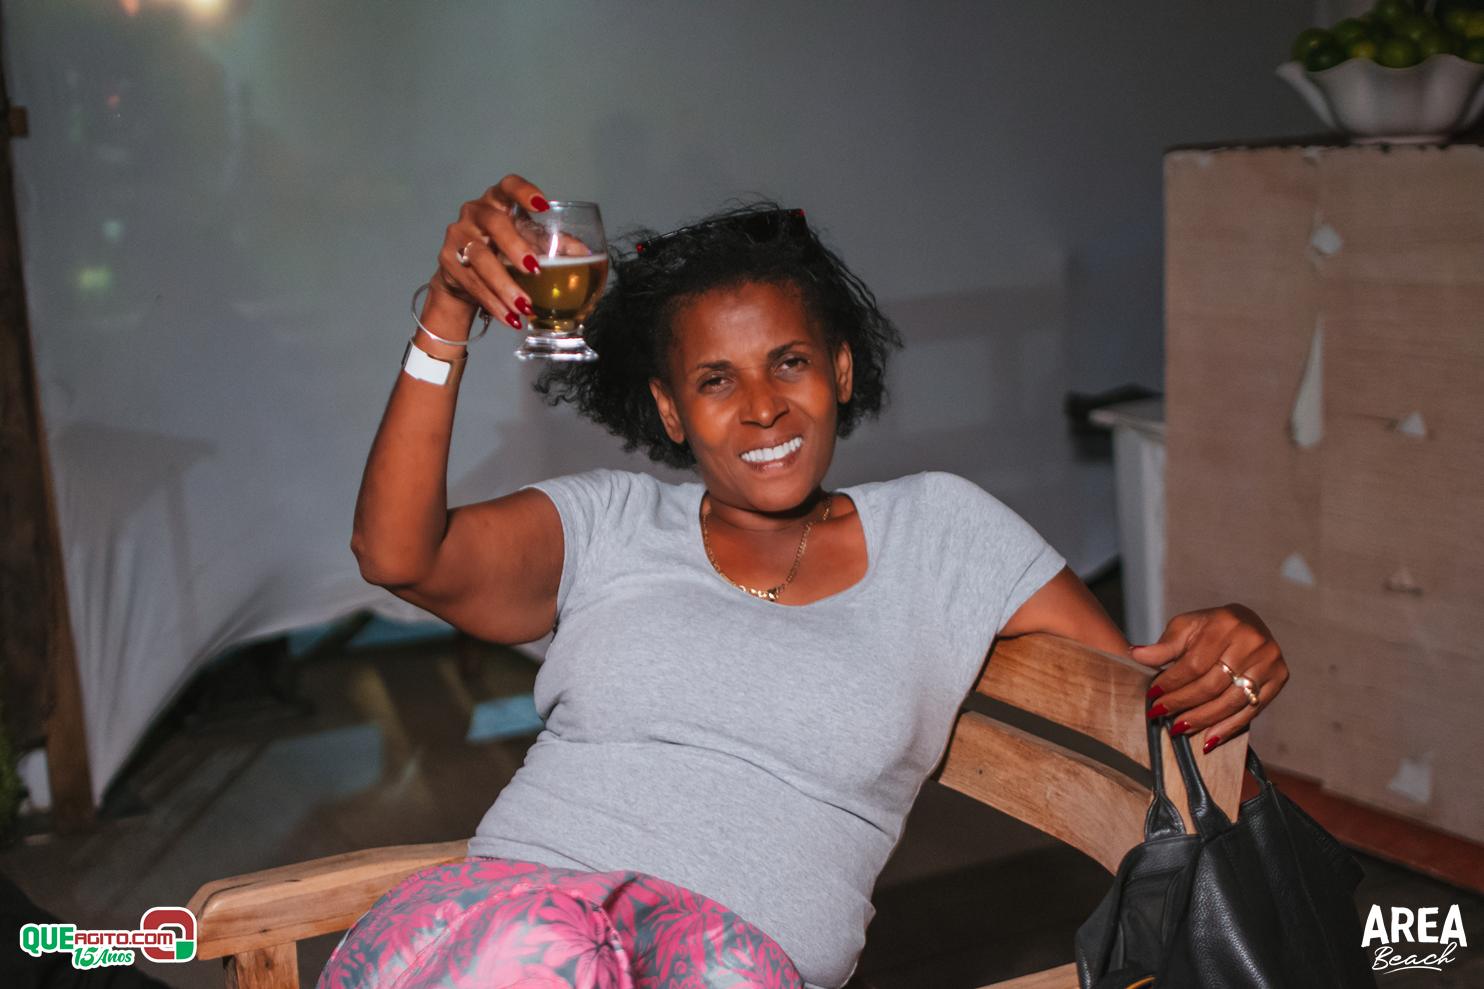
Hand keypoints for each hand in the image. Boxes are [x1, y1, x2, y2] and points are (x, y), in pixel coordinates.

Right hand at [429, 174, 550, 331]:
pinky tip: (511, 318)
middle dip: (514, 246)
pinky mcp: (449, 263)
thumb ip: (553, 245)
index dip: (523, 191)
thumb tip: (583, 254)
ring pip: (480, 259)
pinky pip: (473, 284)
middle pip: (494, 223)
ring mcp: (459, 236)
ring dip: (505, 285)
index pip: (508, 186)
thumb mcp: (527, 242)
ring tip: (526, 307)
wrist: (465, 275)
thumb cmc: (502, 250)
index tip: (542, 205)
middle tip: (534, 269)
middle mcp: (475, 213)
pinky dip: (494, 303)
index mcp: (498, 201)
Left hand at [1129, 604, 1289, 754]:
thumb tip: (1135, 655)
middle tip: (1160, 714)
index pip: (1194, 663)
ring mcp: (1269, 662)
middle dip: (1183, 702)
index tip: (1153, 695)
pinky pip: (1251, 711)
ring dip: (1203, 719)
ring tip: (1179, 728)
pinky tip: (1209, 739)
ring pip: (1231, 701)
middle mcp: (1252, 642)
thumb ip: (1163, 646)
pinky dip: (1229, 728)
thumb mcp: (1185, 627)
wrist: (1247, 623)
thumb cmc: (1211, 626)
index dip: (1172, 682)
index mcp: (1226, 624)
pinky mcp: (1279, 679)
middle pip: (1212, 684)